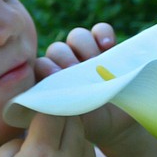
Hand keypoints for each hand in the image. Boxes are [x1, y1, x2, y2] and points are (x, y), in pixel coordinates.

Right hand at [0, 114, 103, 156]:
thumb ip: (14, 141)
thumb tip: (30, 131)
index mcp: (40, 153)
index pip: (54, 112)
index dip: (46, 106)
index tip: (40, 108)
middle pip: (75, 123)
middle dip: (63, 118)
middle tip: (51, 124)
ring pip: (87, 143)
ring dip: (74, 139)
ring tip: (57, 149)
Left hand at [35, 23, 135, 146]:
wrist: (115, 125)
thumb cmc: (88, 126)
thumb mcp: (68, 122)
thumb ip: (55, 108)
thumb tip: (41, 102)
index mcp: (51, 80)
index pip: (41, 64)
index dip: (48, 69)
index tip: (58, 79)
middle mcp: (66, 64)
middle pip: (58, 49)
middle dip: (67, 58)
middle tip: (78, 72)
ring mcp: (86, 55)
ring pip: (77, 36)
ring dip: (84, 46)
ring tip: (95, 60)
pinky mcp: (107, 49)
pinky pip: (100, 30)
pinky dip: (103, 33)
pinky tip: (109, 46)